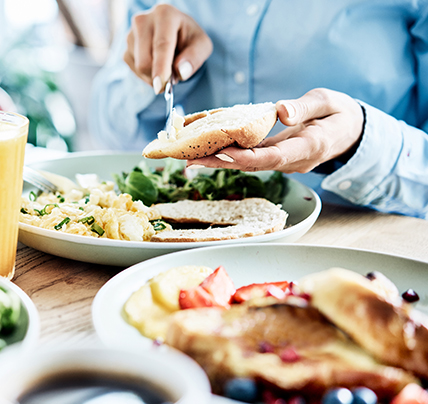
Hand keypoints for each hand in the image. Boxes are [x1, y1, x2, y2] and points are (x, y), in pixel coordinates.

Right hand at [123, 4, 212, 93]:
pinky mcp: (126, 46)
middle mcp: (143, 20)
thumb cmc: (189, 37)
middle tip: (173, 80)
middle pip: (145, 60)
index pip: (162, 45)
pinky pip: (134, 69)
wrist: (174, 31)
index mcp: (165, 14)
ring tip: (166, 65)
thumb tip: (180, 72)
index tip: (160, 86)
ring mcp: (131, 33)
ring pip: (139, 67)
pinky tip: (156, 65)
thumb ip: (194, 57)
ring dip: (154, 75)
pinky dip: (146, 74)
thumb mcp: (201, 45)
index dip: (161, 67)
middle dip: (159, 77)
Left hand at [187, 88, 364, 173]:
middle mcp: (294, 161)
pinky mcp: (276, 158)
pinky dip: (229, 154)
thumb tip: (281, 111)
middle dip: (221, 162)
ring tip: (189, 155)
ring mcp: (284, 162)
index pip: (274, 157)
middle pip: (253, 165)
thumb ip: (305, 107)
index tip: (223, 153)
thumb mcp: (327, 102)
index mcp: (309, 147)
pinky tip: (206, 149)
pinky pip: (250, 158)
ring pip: (248, 164)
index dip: (247, 158)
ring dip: (219, 161)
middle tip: (191, 158)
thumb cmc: (339, 113)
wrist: (350, 132)